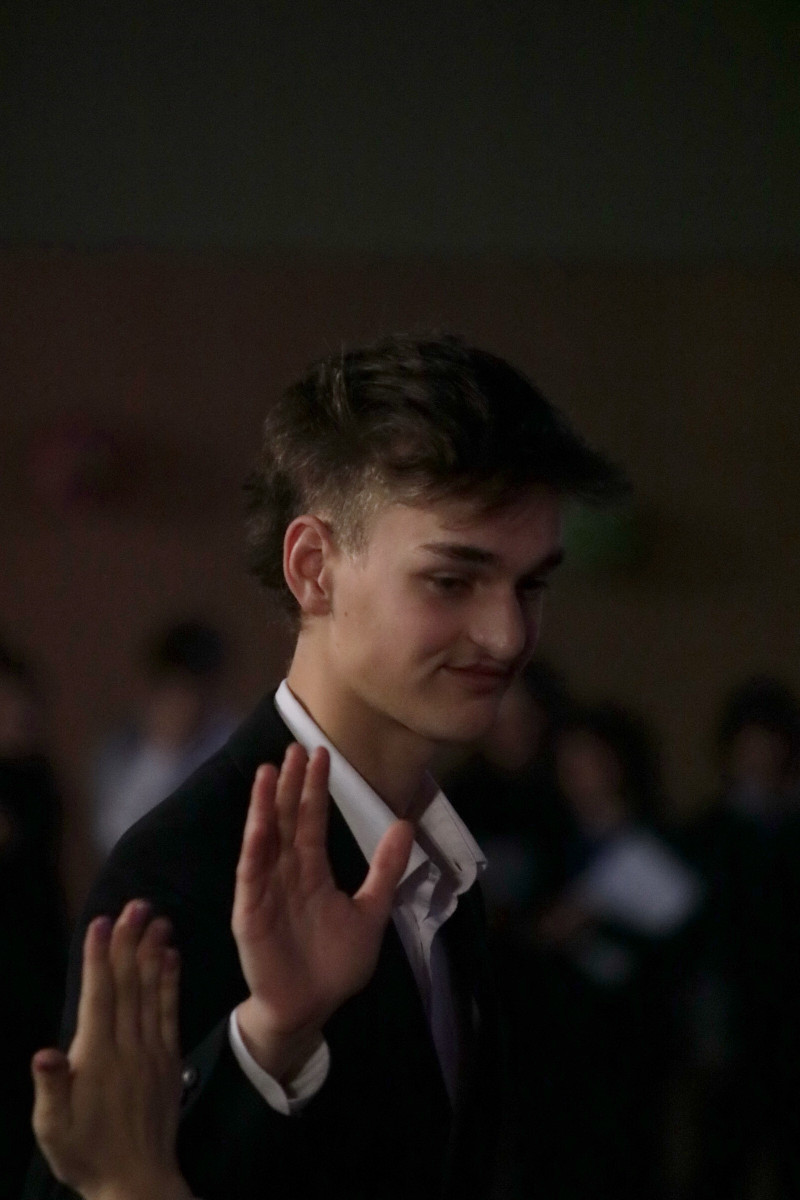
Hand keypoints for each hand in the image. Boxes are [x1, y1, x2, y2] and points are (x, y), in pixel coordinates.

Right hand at [31, 902, 192, 1199]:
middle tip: (137, 904)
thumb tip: (44, 1053)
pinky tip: (173, 956)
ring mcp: (152, 1050)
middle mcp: (128, 1046)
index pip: (99, 997)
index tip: (102, 923)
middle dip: (131, 941)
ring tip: (158, 918)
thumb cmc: (86, 1154)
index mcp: (96, 1058)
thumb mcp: (54, 1129)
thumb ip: (51, 1087)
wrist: (138, 1182)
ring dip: (154, 952)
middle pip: (129, 984)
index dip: (101, 958)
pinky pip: (171, 1011)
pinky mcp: (168, 1059)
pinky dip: (172, 981)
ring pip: (152, 991)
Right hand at [233, 744, 414, 1079]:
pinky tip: (258, 823)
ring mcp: (266, 891)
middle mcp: (286, 873)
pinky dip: (254, 848)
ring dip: (266, 806)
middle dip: (291, 785)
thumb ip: (386, 870)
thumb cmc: (335, 964)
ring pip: (265, 839)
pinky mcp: (250, 913)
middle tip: (296, 746)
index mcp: (312, 871)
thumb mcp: (371, 911)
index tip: (320, 754)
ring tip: (270, 772)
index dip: (316, 788)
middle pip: (288, 820)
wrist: (311, 1008)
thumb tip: (406, 825)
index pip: (311, 821)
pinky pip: (252, 875)